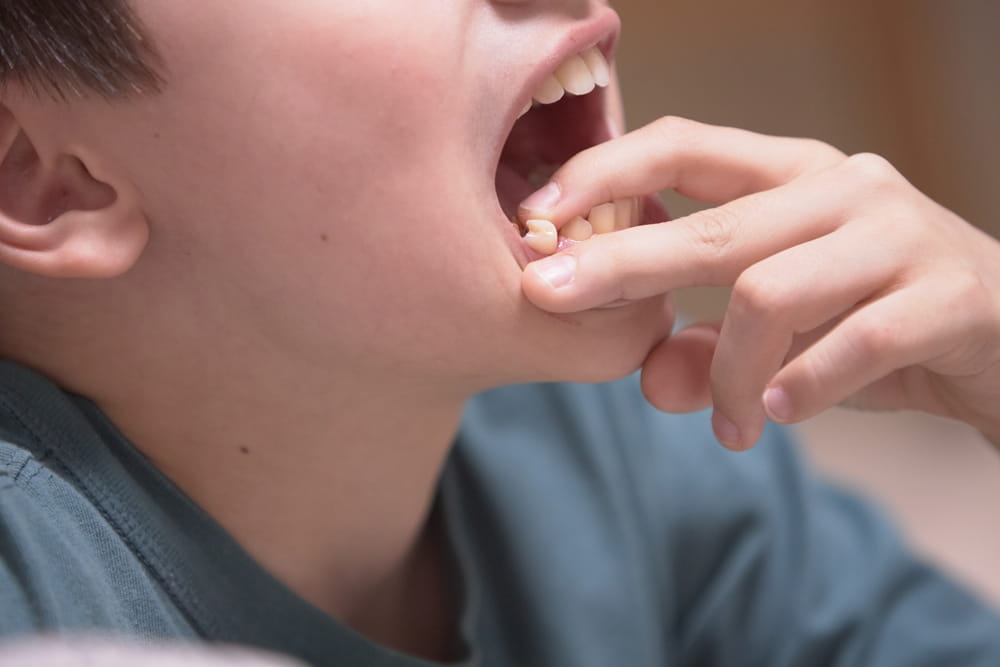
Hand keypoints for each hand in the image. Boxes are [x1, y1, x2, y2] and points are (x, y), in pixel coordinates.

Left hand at [519, 117, 999, 450]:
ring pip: (770, 294)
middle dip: (619, 265)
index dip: (605, 174)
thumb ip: (711, 353)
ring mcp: (897, 235)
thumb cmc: (873, 319)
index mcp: (792, 176)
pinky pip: (853, 344)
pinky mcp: (947, 295)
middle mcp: (842, 188)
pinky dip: (803, 387)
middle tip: (550, 300)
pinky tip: (776, 413)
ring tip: (732, 425)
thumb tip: (651, 382)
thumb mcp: (783, 332)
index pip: (685, 146)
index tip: (536, 218)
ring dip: (730, 373)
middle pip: (711, 224)